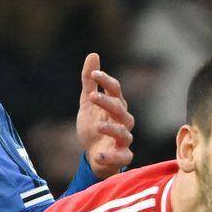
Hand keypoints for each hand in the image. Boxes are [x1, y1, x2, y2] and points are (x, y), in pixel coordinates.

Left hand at [74, 53, 134, 177]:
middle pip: (120, 109)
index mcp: (115, 106)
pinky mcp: (122, 157)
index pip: (115, 90)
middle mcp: (122, 121)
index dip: (106, 81)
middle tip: (91, 96)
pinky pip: (123, 157)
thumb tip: (93, 54)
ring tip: (98, 126)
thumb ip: (89, 81)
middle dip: (107, 102)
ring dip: (112, 129)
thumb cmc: (94, 127)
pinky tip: (98, 155)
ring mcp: (123, 140)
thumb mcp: (87, 103)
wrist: (93, 156)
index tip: (94, 74)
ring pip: (124, 132)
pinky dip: (111, 157)